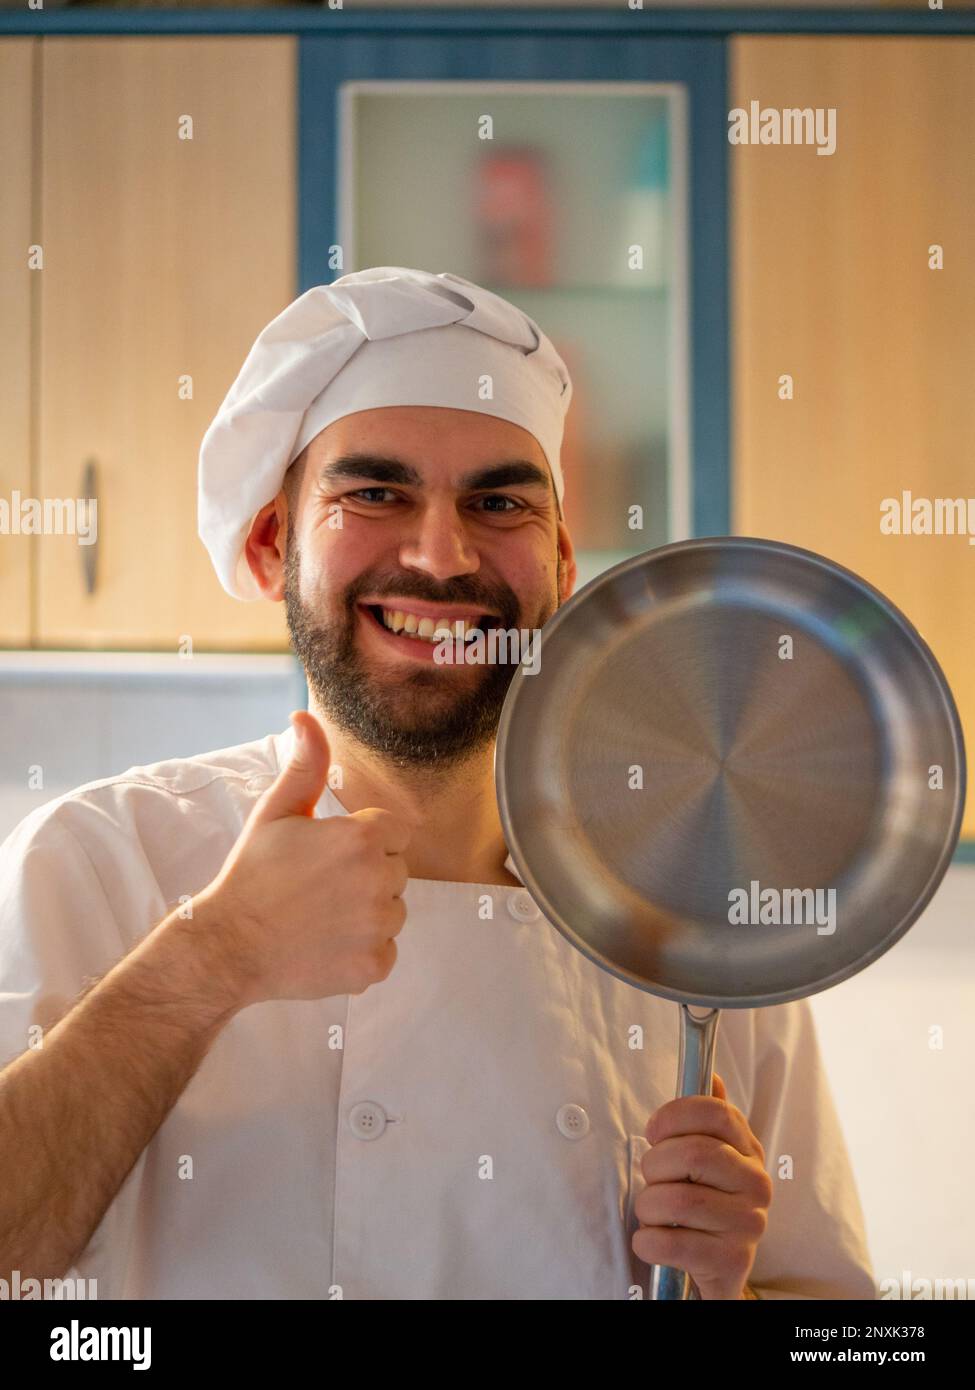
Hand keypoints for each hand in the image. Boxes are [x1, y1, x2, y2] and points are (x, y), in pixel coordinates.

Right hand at [195, 710, 410, 1006]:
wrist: (228, 945)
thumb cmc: (252, 875)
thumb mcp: (276, 812)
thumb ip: (305, 765)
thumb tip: (306, 716)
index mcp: (362, 837)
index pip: (394, 830)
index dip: (364, 840)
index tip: (330, 855)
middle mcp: (378, 879)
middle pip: (396, 871)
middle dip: (368, 876)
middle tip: (320, 887)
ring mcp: (378, 926)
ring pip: (394, 911)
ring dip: (369, 914)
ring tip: (322, 916)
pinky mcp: (373, 965)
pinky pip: (387, 951)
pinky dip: (364, 950)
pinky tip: (326, 943)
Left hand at [632, 1072, 772, 1299]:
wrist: (718, 1267)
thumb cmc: (704, 1201)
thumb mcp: (710, 1158)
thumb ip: (709, 1118)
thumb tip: (712, 1076)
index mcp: (748, 1150)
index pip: (716, 1112)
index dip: (674, 1116)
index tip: (654, 1132)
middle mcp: (756, 1184)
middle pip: (693, 1154)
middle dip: (655, 1165)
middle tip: (651, 1178)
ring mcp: (749, 1224)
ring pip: (678, 1200)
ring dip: (648, 1206)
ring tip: (651, 1212)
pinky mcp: (732, 1261)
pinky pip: (674, 1243)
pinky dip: (648, 1241)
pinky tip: (649, 1240)